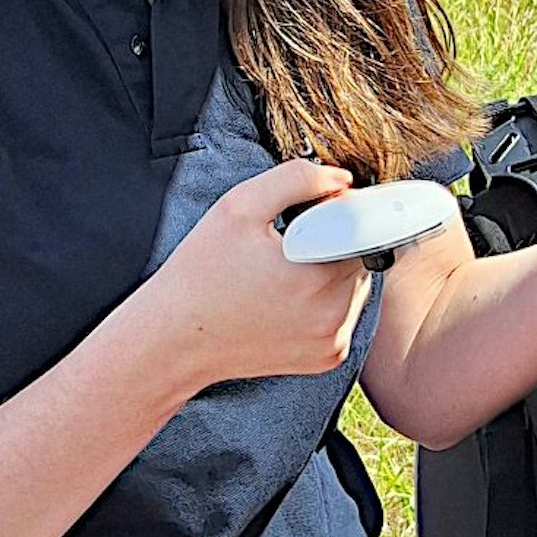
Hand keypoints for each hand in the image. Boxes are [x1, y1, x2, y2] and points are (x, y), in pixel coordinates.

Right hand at [134, 160, 374, 393]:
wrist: (173, 339)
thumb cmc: (200, 273)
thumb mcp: (239, 207)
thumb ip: (297, 180)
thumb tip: (342, 180)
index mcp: (318, 277)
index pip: (363, 229)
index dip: (339, 214)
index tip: (310, 216)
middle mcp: (334, 315)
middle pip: (361, 257)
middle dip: (334, 243)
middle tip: (286, 247)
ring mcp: (333, 341)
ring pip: (356, 286)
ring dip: (333, 272)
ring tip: (283, 274)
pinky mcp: (328, 357)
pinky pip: (344, 315)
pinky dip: (326, 302)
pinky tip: (286, 299)